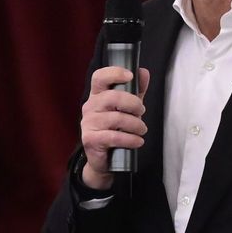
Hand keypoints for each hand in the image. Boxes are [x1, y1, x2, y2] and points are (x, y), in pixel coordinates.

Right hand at [78, 65, 150, 188]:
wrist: (104, 159)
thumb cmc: (115, 129)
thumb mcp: (127, 108)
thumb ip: (135, 90)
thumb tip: (143, 72)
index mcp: (97, 95)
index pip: (99, 77)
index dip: (114, 73)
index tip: (130, 76)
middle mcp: (89, 107)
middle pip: (112, 97)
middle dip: (134, 104)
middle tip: (142, 112)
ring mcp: (88, 123)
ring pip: (116, 118)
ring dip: (135, 125)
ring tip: (141, 130)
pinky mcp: (90, 139)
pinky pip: (114, 136)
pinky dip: (130, 139)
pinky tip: (137, 141)